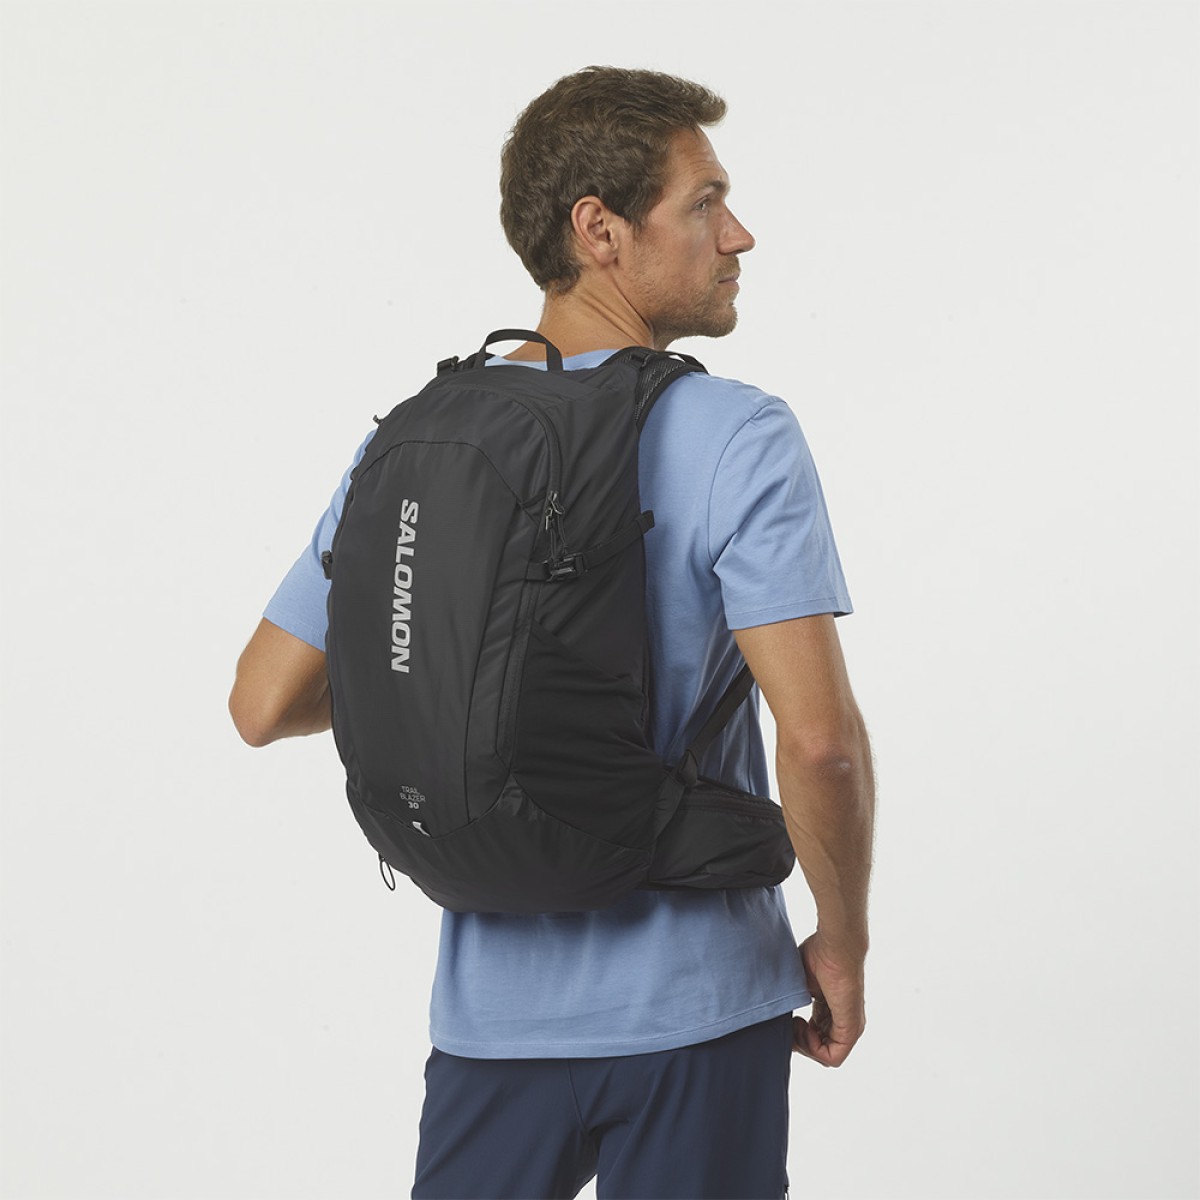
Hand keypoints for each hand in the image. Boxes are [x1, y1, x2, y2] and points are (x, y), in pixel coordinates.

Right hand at [792, 931, 866, 1067]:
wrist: (835, 945)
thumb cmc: (819, 955)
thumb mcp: (800, 983)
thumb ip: (793, 1000)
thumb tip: (775, 1013)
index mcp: (830, 1010)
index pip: (813, 1036)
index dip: (795, 1034)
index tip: (785, 1018)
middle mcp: (842, 1022)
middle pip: (817, 1049)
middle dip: (797, 1042)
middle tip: (787, 1023)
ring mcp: (849, 1027)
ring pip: (824, 1056)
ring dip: (804, 1045)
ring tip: (794, 1023)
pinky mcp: (851, 1029)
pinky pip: (833, 1057)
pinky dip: (813, 1048)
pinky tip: (803, 1026)